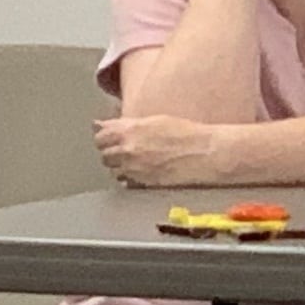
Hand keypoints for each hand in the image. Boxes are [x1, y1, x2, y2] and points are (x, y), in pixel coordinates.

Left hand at [95, 113, 230, 187]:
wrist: (205, 153)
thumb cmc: (186, 134)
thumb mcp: (155, 120)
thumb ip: (128, 124)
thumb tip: (107, 124)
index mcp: (129, 130)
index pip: (100, 135)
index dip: (103, 135)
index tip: (106, 135)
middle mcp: (127, 150)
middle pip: (103, 153)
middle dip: (109, 150)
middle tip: (121, 148)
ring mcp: (134, 169)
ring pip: (112, 169)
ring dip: (118, 165)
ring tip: (133, 159)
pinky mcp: (142, 183)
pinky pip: (125, 182)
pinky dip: (128, 177)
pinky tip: (140, 171)